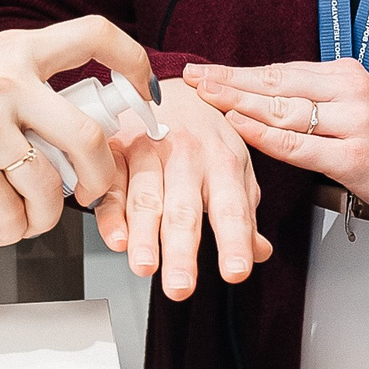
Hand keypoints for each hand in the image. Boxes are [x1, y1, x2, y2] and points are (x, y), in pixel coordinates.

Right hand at [0, 18, 153, 247]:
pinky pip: (10, 211)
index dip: (133, 62)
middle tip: (92, 190)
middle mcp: (10, 83)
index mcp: (18, 50)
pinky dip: (11, 228)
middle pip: (89, 137)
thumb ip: (21, 80)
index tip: (144, 91)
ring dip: (47, 216)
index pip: (93, 35)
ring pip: (50, 186)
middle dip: (102, 177)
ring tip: (29, 218)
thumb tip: (63, 118)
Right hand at [93, 78, 271, 298]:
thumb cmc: (206, 132)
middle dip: (181, 249)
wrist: (172, 81)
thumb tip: (259, 251)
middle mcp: (187, 155)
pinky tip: (114, 237)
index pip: (232, 208)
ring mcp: (149, 149)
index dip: (234, 241)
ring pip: (145, 196)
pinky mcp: (116, 148)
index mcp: (224, 161)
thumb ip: (244, 212)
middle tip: (180, 286)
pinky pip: (111, 185)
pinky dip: (110, 212)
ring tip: (144, 265)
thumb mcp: (237, 166)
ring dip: (142, 234)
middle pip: (184, 208)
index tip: (236, 272)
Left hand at [187, 60, 368, 231]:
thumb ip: (321, 103)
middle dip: (226, 80)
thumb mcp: (364, 111)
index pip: (279, 70)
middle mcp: (349, 92)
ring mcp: (352, 124)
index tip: (205, 70)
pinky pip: (298, 145)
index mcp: (347, 76)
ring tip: (202, 99)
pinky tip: (239, 128)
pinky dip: (264, 135)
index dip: (237, 71)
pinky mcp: (353, 158)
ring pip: (281, 109)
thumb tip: (269, 104)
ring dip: (236, 104)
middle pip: (273, 83)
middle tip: (189, 78)